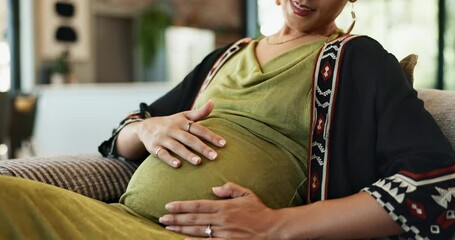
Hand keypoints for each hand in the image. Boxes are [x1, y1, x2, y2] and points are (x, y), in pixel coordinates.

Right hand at [137, 100, 225, 167]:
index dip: (211, 136)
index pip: (199, 129)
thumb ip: (199, 112)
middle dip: (202, 147)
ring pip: (177, 147)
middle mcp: (173, 129)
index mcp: (182, 122)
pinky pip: (162, 154)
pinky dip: (169, 159)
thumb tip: (213, 102)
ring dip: (187, 154)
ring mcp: (163, 139)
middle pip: (189, 139)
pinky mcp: (154, 147)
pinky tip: (178, 165)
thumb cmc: (171, 123)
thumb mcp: (183, 116)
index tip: (223, 144)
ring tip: (198, 162)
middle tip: (215, 156)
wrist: (145, 127)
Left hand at [160, 182, 278, 239]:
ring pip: (197, 232)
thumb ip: (230, 189)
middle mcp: (221, 220)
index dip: (182, 206)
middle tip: (162, 218)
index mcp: (224, 207)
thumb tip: (213, 189)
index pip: (198, 206)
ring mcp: (224, 234)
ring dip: (181, 230)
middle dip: (176, 219)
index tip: (168, 206)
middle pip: (193, 220)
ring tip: (168, 228)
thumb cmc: (259, 210)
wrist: (272, 228)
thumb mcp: (246, 193)